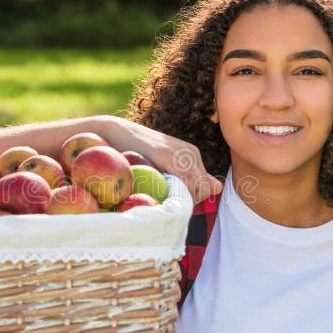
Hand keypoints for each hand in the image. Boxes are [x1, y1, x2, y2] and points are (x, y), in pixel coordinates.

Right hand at [99, 116, 223, 203]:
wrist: (114, 132)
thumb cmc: (135, 153)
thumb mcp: (164, 165)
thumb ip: (190, 177)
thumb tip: (218, 188)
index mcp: (192, 155)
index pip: (205, 188)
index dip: (190, 199)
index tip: (170, 197)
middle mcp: (191, 153)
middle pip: (202, 191)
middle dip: (187, 200)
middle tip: (164, 196)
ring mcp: (181, 153)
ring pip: (194, 189)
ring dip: (179, 198)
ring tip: (160, 192)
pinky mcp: (168, 155)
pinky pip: (184, 182)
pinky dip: (175, 191)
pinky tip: (158, 189)